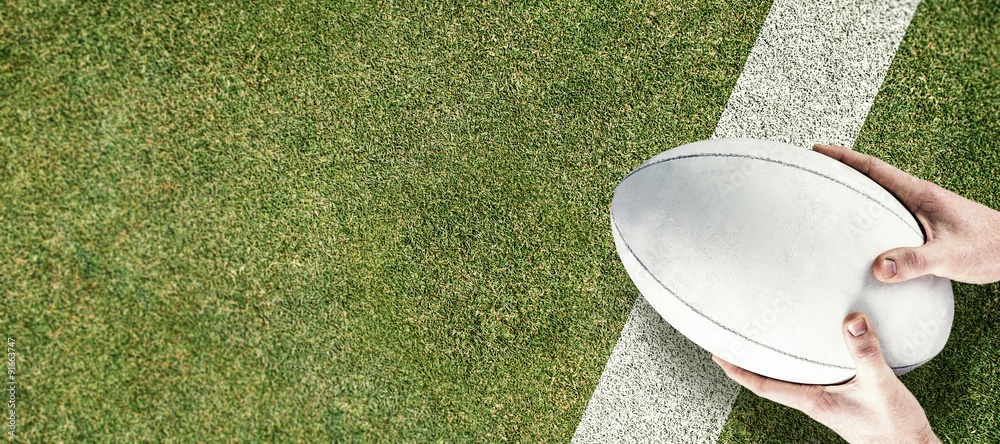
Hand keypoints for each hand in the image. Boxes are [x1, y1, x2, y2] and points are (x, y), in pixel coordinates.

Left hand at [714, 313, 939, 443]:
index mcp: (813, 400)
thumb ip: (866, 352)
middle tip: (728, 341)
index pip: (763, 385)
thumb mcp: (880, 384)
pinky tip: (807, 351)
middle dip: (748, 363)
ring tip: (759, 341)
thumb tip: (852, 320)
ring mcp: (826, 402)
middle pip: (770, 381)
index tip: (717, 354)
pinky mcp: (841, 400)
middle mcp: (814, 402)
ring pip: (790, 380)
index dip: (738, 369)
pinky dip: (799, 364)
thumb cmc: (894, 426)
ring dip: (772, 363)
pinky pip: (810, 379)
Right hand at [812, 144, 999, 283]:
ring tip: (829, 200)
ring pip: (881, 197)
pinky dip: (870, 216)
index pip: (874, 169)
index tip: (818, 151)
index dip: (844, 158)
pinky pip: (889, 214)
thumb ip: (914, 261)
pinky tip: (862, 233)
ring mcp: (922, 210)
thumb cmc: (989, 248)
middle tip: (814, 171)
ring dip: (856, 194)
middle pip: (872, 178)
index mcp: (919, 194)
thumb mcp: (950, 256)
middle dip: (842, 172)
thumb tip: (878, 268)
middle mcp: (918, 197)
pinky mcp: (926, 224)